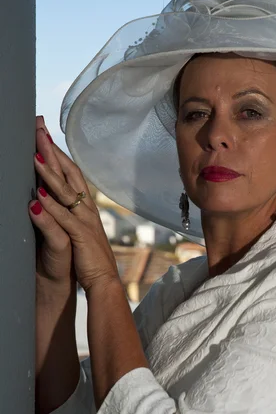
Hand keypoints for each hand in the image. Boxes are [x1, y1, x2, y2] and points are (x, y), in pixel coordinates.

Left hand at [29, 122, 118, 292]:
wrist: (104, 283)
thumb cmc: (89, 259)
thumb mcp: (77, 231)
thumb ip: (66, 215)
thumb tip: (52, 198)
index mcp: (86, 207)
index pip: (71, 174)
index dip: (58, 153)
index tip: (44, 135)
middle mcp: (87, 209)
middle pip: (69, 174)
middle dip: (53, 151)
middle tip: (39, 130)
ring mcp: (85, 222)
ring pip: (66, 192)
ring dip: (50, 173)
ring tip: (34, 155)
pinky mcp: (81, 237)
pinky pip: (64, 218)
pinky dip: (52, 205)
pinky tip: (39, 194)